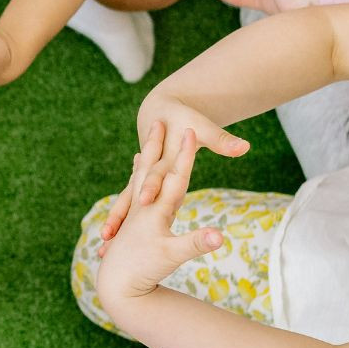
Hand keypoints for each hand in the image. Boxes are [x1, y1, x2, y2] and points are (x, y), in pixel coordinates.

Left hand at [94, 135, 221, 310]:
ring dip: (143, 162)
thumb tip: (221, 235)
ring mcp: (135, 216)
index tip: (190, 129)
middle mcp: (144, 207)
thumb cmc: (142, 270)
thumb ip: (196, 243)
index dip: (186, 153)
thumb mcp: (172, 256)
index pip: (177, 175)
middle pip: (152, 170)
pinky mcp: (130, 227)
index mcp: (157, 209)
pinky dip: (135, 182)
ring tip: (142, 146)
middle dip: (156, 146)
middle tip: (158, 120)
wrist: (114, 287)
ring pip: (138, 181)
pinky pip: (132, 196)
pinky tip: (135, 179)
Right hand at [109, 91, 247, 243]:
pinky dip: (117, 218)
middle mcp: (149, 173)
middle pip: (134, 193)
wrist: (159, 107)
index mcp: (163, 162)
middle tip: (108, 232)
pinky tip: (110, 237)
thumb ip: (222, 141)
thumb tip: (245, 146)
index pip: (157, 176)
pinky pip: (127, 204)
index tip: (143, 200)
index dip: (151, 187)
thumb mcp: (203, 130)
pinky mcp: (138, 186)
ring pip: (125, 201)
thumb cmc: (183, 119)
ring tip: (103, 240)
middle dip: (120, 213)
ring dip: (114, 219)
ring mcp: (140, 181)